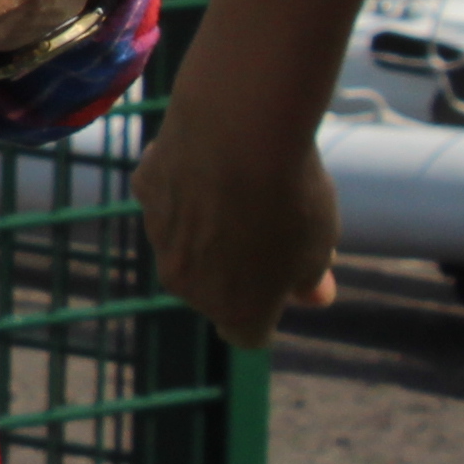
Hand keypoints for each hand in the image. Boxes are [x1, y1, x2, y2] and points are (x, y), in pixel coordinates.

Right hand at [137, 93, 344, 345]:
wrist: (239, 129)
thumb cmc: (291, 196)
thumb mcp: (318, 243)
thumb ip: (308, 277)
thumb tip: (313, 296)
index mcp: (236, 311)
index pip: (247, 334)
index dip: (267, 308)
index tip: (284, 279)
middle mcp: (188, 285)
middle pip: (211, 288)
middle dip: (233, 267)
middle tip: (270, 225)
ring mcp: (160, 237)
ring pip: (186, 241)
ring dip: (208, 226)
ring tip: (242, 183)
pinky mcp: (145, 192)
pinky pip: (170, 197)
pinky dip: (187, 185)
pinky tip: (212, 157)